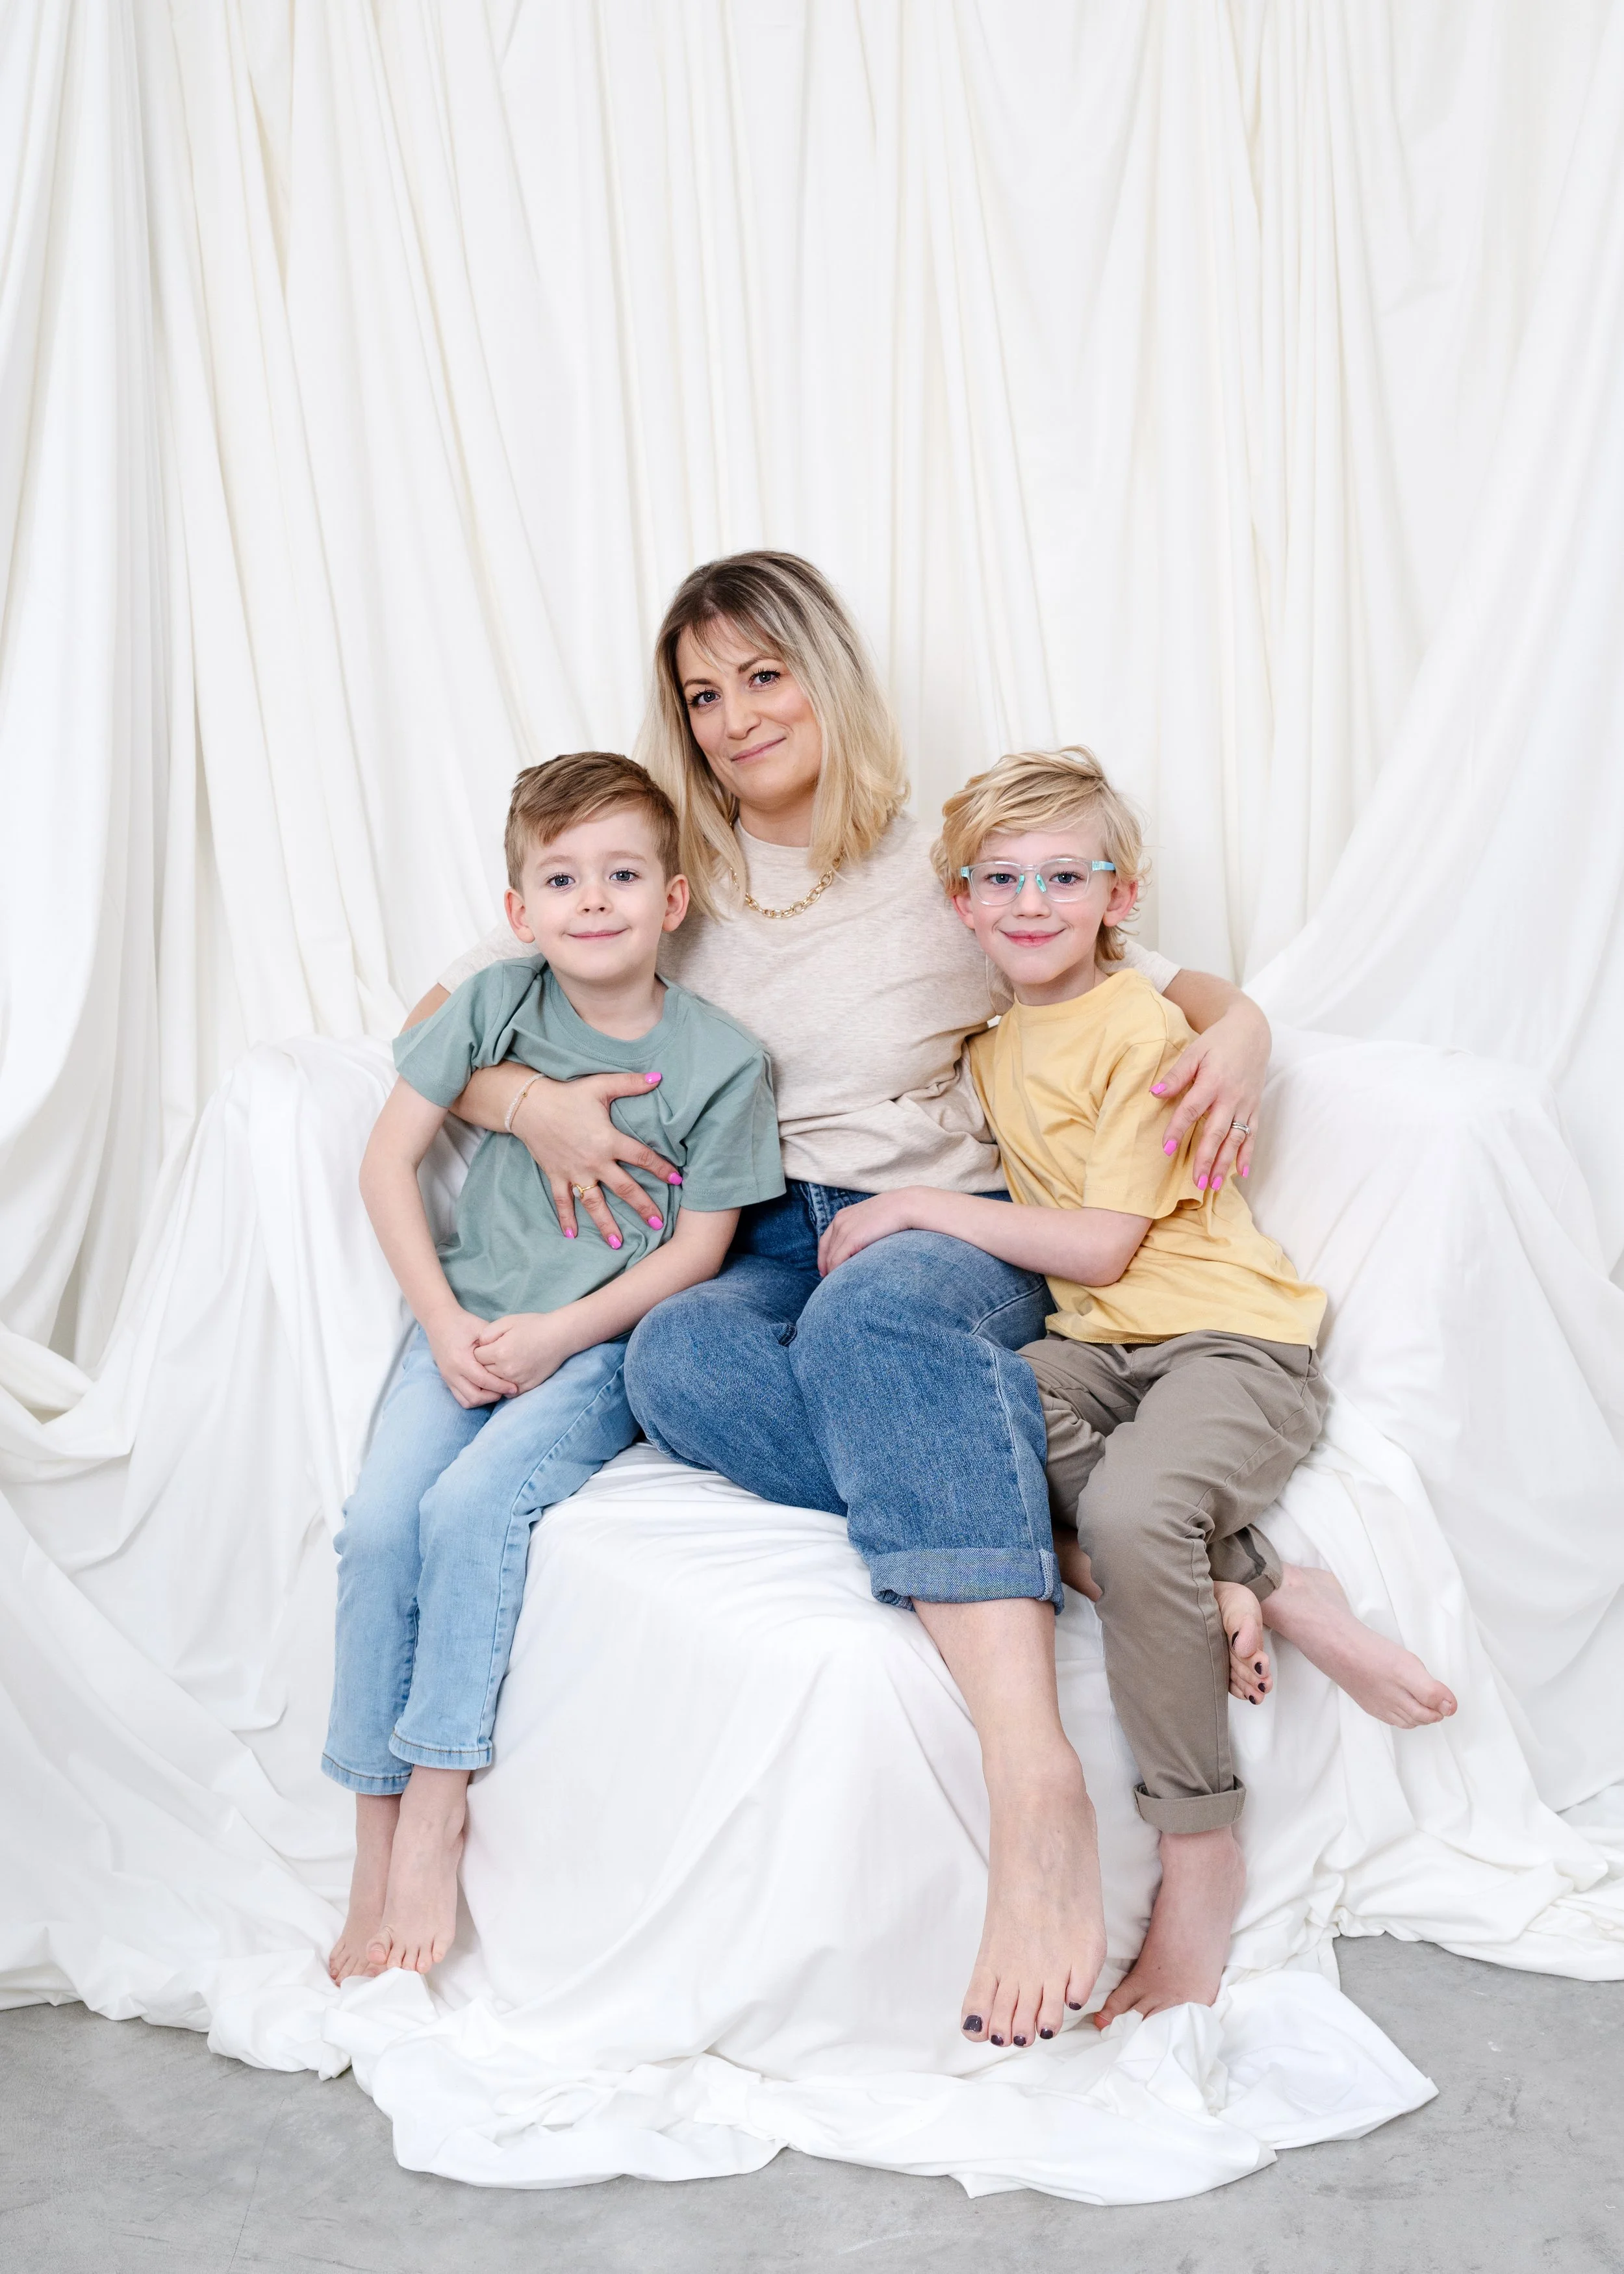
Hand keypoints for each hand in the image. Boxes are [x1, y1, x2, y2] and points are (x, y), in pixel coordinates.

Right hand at [426, 1307, 518, 1407]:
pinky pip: (460, 1398)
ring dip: (483, 1400)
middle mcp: (451, 1372)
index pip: (483, 1380)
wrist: (439, 1321)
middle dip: (493, 1396)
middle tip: (506, 1390)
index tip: (514, 1387)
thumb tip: (510, 1361)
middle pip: (475, 1397)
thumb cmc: (463, 1323)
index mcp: (460, 1360)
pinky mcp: (447, 1380)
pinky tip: (485, 1389)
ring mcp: (447, 1378)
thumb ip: (494, 1344)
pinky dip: (474, 1398)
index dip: (500, 1386)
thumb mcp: (481, 1329)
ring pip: (467, 1401)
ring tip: (496, 1391)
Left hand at [471, 1313, 570, 1395]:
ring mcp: (517, 1380)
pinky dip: (506, 1386)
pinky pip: (509, 1392)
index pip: (476, 1357)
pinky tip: (510, 1375)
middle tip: (492, 1356)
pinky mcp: (527, 1386)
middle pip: (483, 1372)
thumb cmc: (534, 1325)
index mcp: (499, 1351)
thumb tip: (479, 1345)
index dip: (480, 1350)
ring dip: (494, 1376)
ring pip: (494, 1384)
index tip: (487, 1347)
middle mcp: (506, 1369)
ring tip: (501, 1365)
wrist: (559, 1336)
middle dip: (484, 1364)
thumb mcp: (508, 1321)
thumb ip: (487, 1333)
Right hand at [509, 1070, 679, 1244]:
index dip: (661, 1168)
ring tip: (618, 1243)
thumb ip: (630, 1084)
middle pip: (624, 1188)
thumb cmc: (567, 1094)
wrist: (529, 1104)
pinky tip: (572, 1234)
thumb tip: (659, 1077)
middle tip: (657, 1225)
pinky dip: (565, 1218)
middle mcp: (594, 1161)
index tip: (677, 1180)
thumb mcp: (601, 1086)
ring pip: (594, 1203)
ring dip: (607, 1224)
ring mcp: (574, 1171)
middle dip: (642, 1207)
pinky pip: (562, 1200)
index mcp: (609, 1140)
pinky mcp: (556, 1175)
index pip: (642, 1157)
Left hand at [817, 1189, 932, 1275]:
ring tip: (839, 1288)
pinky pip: (837, 1261)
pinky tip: (845, 1282)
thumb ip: (863, 1231)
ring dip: (833, 1273)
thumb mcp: (872, 1221)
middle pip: (825, 1251)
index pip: (825, 1241)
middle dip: (827, 1268)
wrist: (906, 1206)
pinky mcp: (851, 1238)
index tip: (827, 1272)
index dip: (824, 1259)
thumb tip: (862, 1249)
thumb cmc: (895, 1214)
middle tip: (832, 1284)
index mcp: (842, 1216)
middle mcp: (839, 1221)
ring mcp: (843, 1229)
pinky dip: (838, 1273)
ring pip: (830, 1258)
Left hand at [1151, 1004, 1268, 1191]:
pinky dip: (1247, 1154)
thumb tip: (1155, 1093)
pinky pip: (1252, 1134)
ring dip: (1225, 1163)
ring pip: (1236, 1139)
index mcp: (1213, 1081)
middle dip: (1207, 1159)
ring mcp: (1246, 1104)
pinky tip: (1241, 1173)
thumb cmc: (1218, 1041)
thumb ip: (1176, 1075)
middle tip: (1196, 1182)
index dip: (1178, 1129)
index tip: (1165, 1149)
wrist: (1252, 1031)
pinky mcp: (1255, 1107)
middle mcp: (1232, 1096)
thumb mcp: (1194, 1051)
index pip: (1192, 1110)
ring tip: (1214, 1185)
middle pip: (1217, 1132)